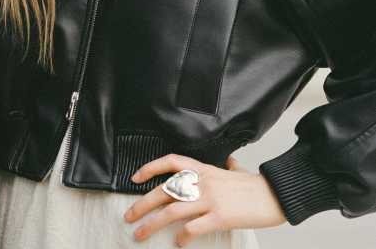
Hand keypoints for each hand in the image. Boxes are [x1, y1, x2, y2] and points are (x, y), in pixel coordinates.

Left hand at [123, 152, 286, 245]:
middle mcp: (203, 182)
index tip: (135, 178)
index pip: (170, 162)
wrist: (274, 194)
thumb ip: (227, 166)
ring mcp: (210, 199)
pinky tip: (177, 243)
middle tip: (129, 217)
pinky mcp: (220, 217)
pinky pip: (193, 228)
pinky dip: (182, 237)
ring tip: (140, 235)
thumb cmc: (254, 185)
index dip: (150, 167)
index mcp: (204, 169)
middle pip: (164, 190)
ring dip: (152, 224)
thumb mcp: (236, 170)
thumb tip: (229, 162)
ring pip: (172, 210)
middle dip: (142, 204)